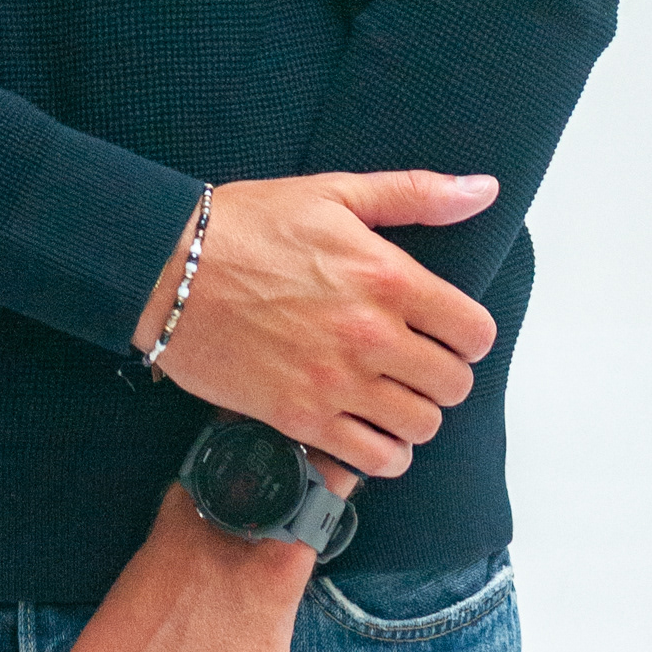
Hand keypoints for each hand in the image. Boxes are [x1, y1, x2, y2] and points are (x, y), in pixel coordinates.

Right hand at [133, 172, 500, 479]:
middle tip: (413, 361)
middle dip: (441, 374)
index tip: (444, 330)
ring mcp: (336, 383)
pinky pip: (374, 460)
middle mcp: (370, 335)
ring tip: (389, 393)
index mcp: (387, 277)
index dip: (466, 334)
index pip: (474, 332)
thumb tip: (483, 191)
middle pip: (454, 385)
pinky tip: (365, 426)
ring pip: (420, 427)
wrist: (168, 268)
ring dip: (413, 413)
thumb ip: (415, 194)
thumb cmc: (248, 226)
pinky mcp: (301, 419)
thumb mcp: (334, 193)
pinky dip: (381, 452)